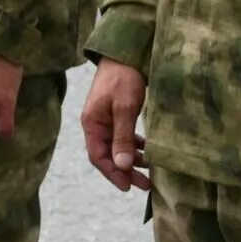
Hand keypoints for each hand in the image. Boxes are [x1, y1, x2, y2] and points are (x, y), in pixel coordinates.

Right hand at [82, 59, 149, 191]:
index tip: (129, 187)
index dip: (112, 174)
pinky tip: (146, 150)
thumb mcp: (124, 108)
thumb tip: (123, 166)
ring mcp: (105, 119)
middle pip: (107, 155)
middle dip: (124, 171)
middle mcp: (95, 124)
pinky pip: (122, 137)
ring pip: (116, 147)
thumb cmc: (123, 79)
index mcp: (91, 124)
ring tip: (149, 172)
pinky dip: (134, 146)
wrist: (124, 54)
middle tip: (145, 185)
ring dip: (131, 160)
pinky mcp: (115, 114)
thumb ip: (122, 137)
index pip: (98, 156)